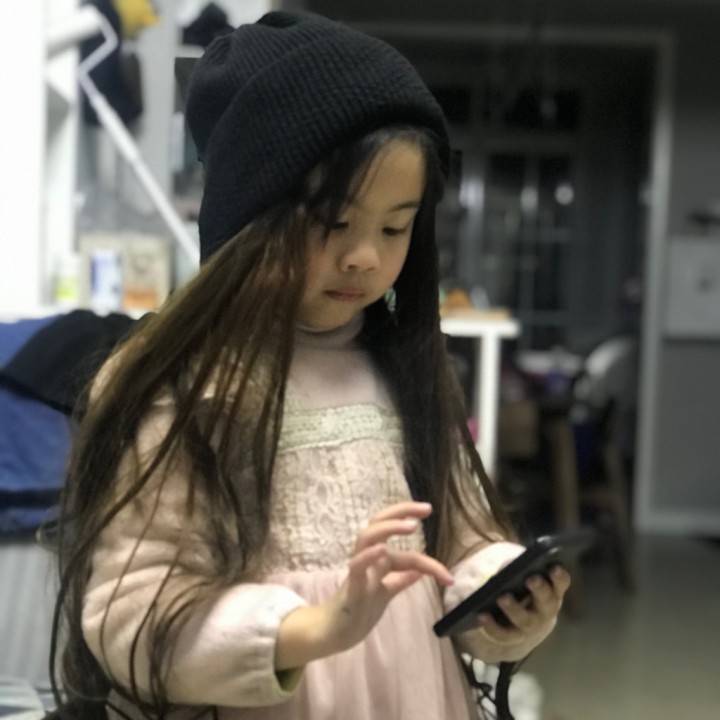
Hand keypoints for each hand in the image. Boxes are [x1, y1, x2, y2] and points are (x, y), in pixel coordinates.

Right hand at [275, 501, 453, 668]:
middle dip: (401, 511)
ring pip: (367, 538)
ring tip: (411, 525)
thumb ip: (401, 579)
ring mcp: (359, 570)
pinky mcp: (351, 588)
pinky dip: (369, 556)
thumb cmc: (359, 610)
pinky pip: (357, 567)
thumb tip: (420, 571)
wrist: (333, 634)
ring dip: (389, 528)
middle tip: (426, 509)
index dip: (412, 521)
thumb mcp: (386, 592)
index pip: (395, 532)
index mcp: (377, 557)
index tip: (430, 511)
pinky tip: (382, 550)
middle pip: (378, 522)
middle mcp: (368, 558)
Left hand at [471, 565, 570, 660]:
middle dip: (539, 589)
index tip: (554, 566)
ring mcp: (530, 626)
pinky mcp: (513, 637)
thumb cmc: (526, 590)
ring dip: (514, 609)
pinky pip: (503, 634)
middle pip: (546, 601)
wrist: (524, 623)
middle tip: (530, 578)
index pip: (561, 582)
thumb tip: (509, 563)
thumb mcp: (526, 574)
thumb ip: (521, 566)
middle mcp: (546, 610)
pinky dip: (492, 625)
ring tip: (502, 597)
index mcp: (553, 591)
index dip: (559, 575)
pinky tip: (481, 614)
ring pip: (525, 620)